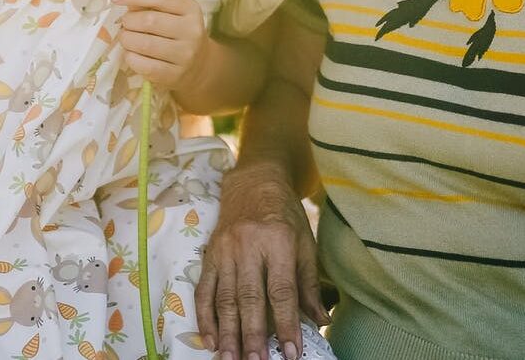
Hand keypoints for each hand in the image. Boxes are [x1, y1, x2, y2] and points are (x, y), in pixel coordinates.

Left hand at [113, 0, 207, 89]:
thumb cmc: (177, 31)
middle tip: (125, 24)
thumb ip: (148, 1)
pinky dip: (131, 58)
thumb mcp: (170, 12)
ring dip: (127, 39)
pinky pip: (144, 65)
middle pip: (150, 21)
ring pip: (145, 44)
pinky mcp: (175, 75)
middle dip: (129, 21)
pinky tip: (131, 54)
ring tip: (126, 38)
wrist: (198, 64)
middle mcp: (192, 31)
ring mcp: (185, 55)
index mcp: (190, 9)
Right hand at [199, 162, 323, 359]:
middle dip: (253, 335)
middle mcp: (249, 246)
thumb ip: (309, 283)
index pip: (282, 291)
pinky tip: (210, 340)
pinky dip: (205, 318)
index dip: (287, 324)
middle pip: (250, 297)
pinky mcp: (209, 254)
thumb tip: (320, 320)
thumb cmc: (285, 214)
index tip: (291, 353)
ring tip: (231, 359)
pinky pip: (204, 290)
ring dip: (227, 333)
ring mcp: (225, 250)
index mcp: (279, 241)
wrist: (254, 181)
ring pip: (224, 298)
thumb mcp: (306, 242)